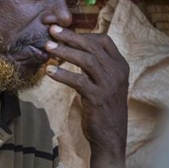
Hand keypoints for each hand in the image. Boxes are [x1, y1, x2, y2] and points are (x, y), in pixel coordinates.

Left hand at [44, 24, 128, 157]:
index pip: (104, 41)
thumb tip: (74, 50)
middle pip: (92, 47)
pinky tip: (49, 71)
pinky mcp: (97, 98)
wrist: (110, 136)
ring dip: (64, 52)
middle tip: (52, 31)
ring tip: (48, 48)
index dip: (84, 34)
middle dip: (71, 37)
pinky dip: (62, 74)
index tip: (65, 32)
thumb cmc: (103, 108)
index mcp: (120, 66)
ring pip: (86, 60)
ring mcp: (109, 85)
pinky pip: (78, 80)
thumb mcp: (105, 83)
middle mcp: (117, 72)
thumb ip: (96, 67)